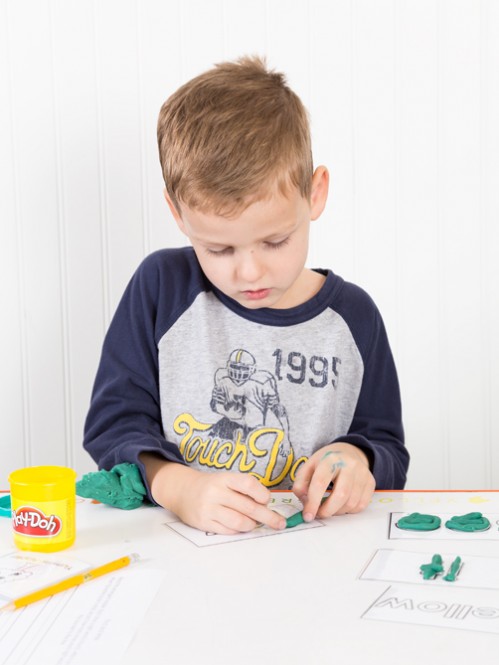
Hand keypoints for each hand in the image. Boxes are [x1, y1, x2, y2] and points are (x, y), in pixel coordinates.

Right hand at [140, 454, 285, 534]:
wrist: (183, 491)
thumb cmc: (212, 486)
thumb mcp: (226, 480)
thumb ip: (244, 490)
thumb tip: (268, 506)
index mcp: (225, 478)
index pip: (247, 484)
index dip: (261, 493)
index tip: (267, 500)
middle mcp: (216, 492)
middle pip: (248, 507)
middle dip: (268, 516)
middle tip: (280, 523)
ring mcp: (209, 508)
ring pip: (239, 522)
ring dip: (252, 525)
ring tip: (254, 523)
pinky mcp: (204, 523)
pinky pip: (228, 530)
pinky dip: (238, 530)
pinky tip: (240, 526)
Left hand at [292, 443, 374, 520]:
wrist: (348, 452)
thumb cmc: (325, 462)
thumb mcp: (309, 466)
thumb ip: (301, 483)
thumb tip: (305, 504)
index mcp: (330, 459)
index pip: (320, 483)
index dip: (312, 502)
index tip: (307, 516)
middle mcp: (349, 465)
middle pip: (340, 495)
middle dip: (327, 511)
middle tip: (319, 515)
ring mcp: (363, 473)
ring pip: (351, 503)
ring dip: (337, 511)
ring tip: (329, 507)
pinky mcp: (371, 482)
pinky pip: (361, 505)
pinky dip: (349, 510)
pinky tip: (341, 505)